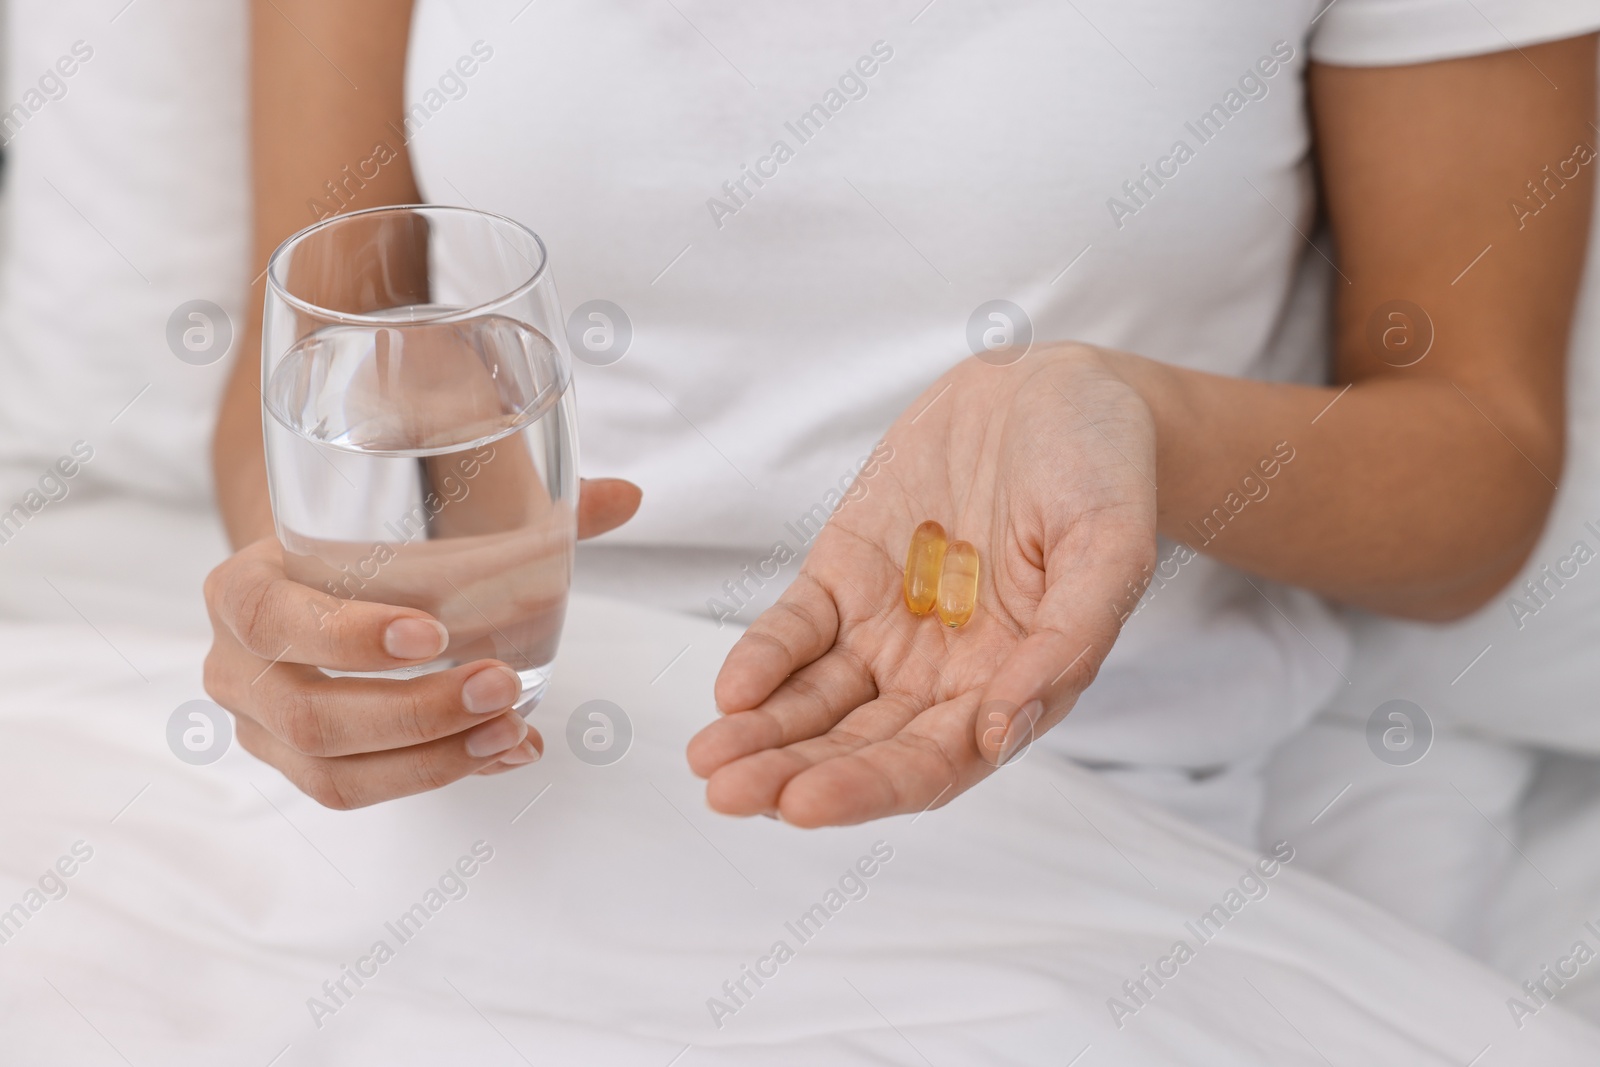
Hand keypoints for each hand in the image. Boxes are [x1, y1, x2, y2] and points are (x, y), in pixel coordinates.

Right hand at [203, 477, 640, 806]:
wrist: (318, 588)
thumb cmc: (370, 551)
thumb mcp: (418, 519)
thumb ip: (521, 508)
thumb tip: (628, 496)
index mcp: (243, 588)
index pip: (275, 617)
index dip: (348, 634)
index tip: (436, 633)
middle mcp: (236, 665)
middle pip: (310, 715)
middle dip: (415, 711)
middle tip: (503, 686)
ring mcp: (261, 729)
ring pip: (335, 771)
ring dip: (432, 757)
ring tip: (514, 728)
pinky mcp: (300, 770)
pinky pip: (360, 791)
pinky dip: (436, 775)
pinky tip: (501, 751)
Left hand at [686, 346, 1156, 825]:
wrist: (1054, 388)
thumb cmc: (1103, 471)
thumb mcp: (1110, 547)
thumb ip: (1065, 641)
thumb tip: (1003, 732)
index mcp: (1011, 688)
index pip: (931, 764)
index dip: (868, 788)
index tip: (806, 804)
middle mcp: (941, 674)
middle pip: (858, 745)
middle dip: (793, 773)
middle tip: (731, 792)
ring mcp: (888, 626)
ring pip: (816, 700)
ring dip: (763, 733)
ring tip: (710, 759)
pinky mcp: (846, 574)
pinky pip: (797, 629)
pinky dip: (764, 658)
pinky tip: (732, 688)